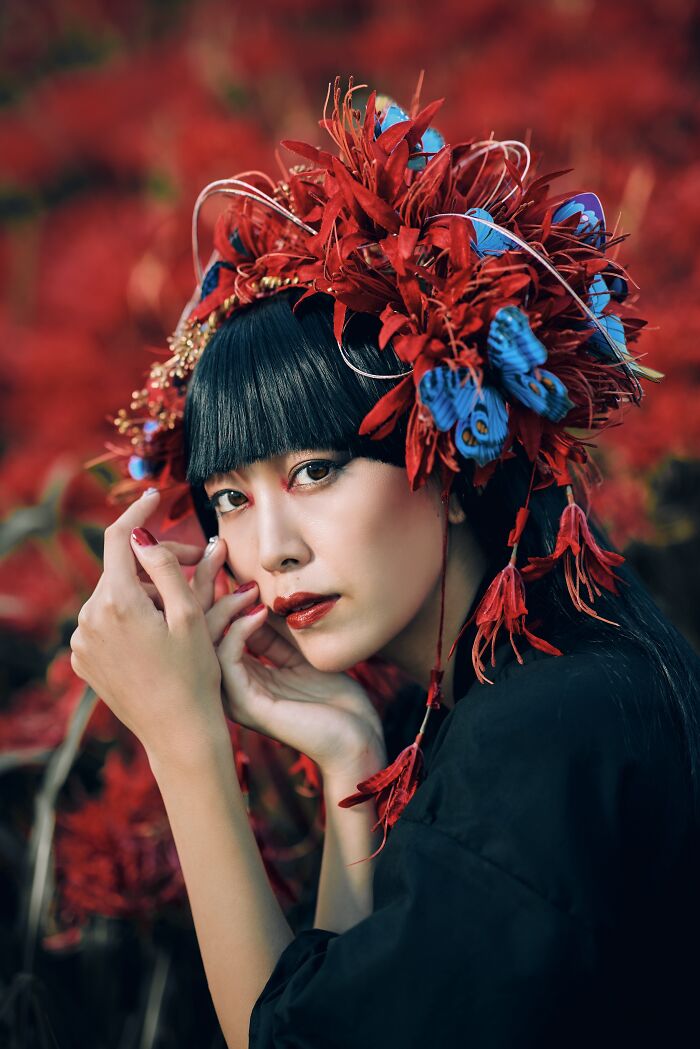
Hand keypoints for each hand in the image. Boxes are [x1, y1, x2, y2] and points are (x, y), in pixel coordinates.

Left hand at [69, 490, 226, 763]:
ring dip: (145, 592)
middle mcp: (89, 619)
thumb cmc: (194, 674)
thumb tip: (141, 536)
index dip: (137, 513)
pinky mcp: (83, 659)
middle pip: (121, 569)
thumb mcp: (191, 616)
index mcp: (117, 603)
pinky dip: (130, 616)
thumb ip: (166, 568)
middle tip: (199, 565)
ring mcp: (81, 641)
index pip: (118, 539)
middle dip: (155, 562)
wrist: (178, 732)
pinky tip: (158, 635)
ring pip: (114, 595)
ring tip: (182, 611)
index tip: (154, 497)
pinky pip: (105, 621)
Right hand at [175, 534, 387, 778]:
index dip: (209, 586)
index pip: (209, 623)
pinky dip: (239, 632)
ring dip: (220, 607)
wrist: (357, 741)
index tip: (217, 551)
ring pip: (205, 644)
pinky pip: (229, 661)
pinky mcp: (249, 706)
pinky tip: (259, 611)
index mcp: (238, 673)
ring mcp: (235, 697)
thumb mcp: (299, 652)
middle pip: (197, 630)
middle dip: (201, 587)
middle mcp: (229, 685)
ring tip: (240, 582)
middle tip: (213, 551)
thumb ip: (274, 629)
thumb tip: (254, 587)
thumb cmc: (335, 700)